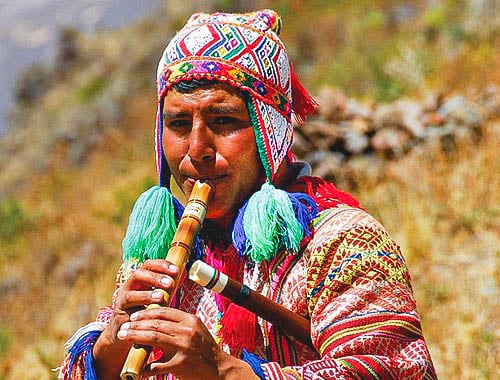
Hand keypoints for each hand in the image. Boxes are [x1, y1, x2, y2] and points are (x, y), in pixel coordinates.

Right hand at [93, 259, 178, 378]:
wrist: (125, 330)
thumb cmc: (146, 309)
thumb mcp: (156, 296)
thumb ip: (166, 287)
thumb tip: (184, 274)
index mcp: (140, 279)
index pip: (149, 265)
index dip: (162, 265)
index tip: (176, 270)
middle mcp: (129, 286)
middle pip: (138, 275)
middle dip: (155, 278)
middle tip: (170, 284)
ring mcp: (122, 300)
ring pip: (130, 294)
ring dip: (146, 295)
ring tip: (161, 297)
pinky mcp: (119, 315)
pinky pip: (127, 313)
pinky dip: (139, 313)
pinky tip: (149, 314)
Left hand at [117, 307, 221, 378]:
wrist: (220, 369)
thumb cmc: (205, 350)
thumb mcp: (195, 331)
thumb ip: (178, 325)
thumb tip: (155, 322)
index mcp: (190, 320)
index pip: (164, 312)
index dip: (146, 313)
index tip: (134, 316)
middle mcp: (187, 331)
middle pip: (155, 324)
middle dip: (136, 325)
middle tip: (123, 327)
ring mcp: (184, 347)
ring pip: (153, 338)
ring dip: (135, 337)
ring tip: (124, 336)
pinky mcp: (181, 365)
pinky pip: (157, 365)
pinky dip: (146, 367)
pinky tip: (138, 369)